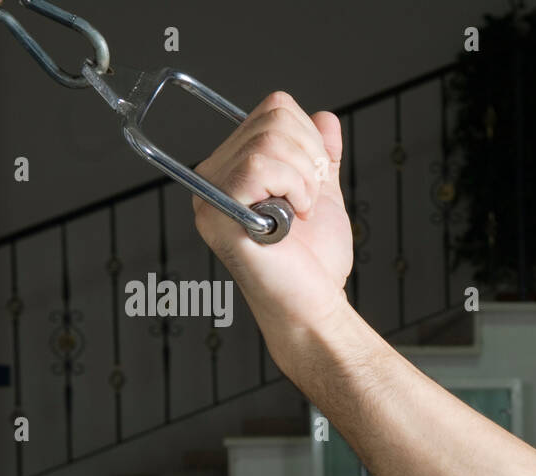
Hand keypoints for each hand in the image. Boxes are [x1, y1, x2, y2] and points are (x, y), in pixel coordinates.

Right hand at [192, 92, 352, 357]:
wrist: (313, 306)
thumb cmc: (314, 265)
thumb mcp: (324, 197)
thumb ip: (321, 157)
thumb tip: (325, 118)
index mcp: (235, 167)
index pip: (274, 109)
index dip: (310, 138)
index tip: (314, 184)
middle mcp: (214, 175)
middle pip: (274, 118)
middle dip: (311, 159)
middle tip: (307, 203)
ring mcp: (211, 193)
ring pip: (269, 140)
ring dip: (304, 180)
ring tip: (298, 213)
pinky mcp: (217, 212)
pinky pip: (260, 166)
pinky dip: (293, 189)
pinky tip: (290, 220)